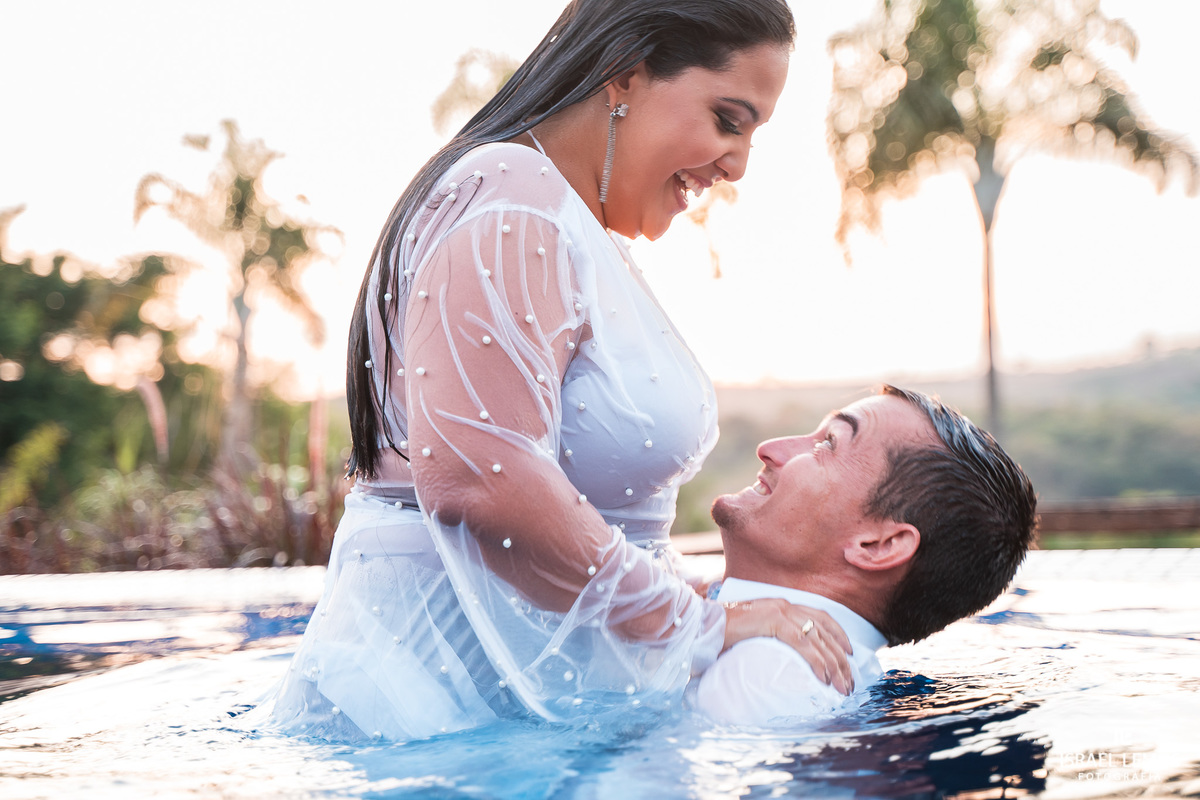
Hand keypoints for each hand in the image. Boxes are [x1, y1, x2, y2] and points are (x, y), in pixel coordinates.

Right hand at [720, 598, 854, 694]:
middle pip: (824, 631)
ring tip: (841, 686)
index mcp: (781, 606)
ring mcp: (779, 611)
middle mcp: (784, 605)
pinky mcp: (772, 621)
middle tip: (849, 682)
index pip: (820, 616)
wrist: (700, 624)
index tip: (850, 654)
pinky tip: (823, 678)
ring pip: (818, 639)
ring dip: (834, 665)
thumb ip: (770, 640)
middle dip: (840, 659)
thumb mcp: (752, 635)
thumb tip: (782, 662)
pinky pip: (802, 643)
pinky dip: (816, 661)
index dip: (838, 634)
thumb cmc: (721, 634)